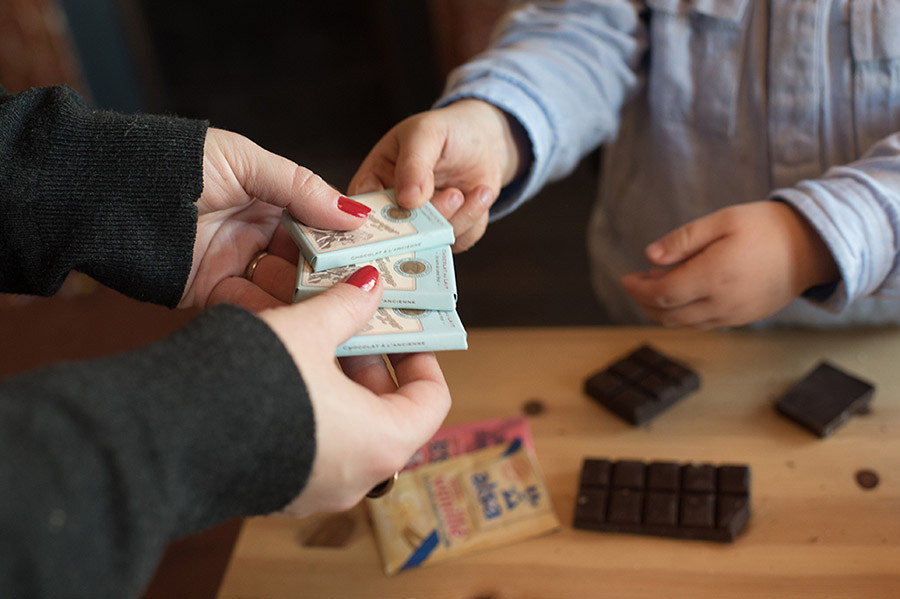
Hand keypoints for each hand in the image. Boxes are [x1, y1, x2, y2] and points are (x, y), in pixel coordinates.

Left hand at [178, 127, 371, 308]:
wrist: (108, 191)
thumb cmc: (176, 162)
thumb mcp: (247, 161)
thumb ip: (302, 188)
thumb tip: (358, 214)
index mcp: (269, 199)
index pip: (320, 225)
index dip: (347, 240)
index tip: (379, 255)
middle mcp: (256, 234)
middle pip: (307, 262)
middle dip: (335, 276)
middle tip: (368, 292)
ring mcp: (236, 265)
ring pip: (285, 290)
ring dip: (309, 300)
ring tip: (340, 310)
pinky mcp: (213, 294)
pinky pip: (251, 310)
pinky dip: (274, 316)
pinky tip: (298, 320)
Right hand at [207, 258, 451, 515]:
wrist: (167, 438)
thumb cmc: (253, 383)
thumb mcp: (306, 331)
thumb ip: (346, 306)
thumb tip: (369, 284)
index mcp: (382, 443)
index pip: (431, 402)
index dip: (422, 358)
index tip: (406, 330)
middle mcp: (357, 477)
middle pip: (389, 415)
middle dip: (373, 364)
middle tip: (357, 326)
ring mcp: (316, 490)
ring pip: (349, 429)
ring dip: (341, 384)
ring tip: (318, 340)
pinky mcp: (279, 490)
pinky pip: (313, 445)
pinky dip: (313, 409)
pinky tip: (285, 372)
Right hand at [348, 99, 522, 250]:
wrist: (483, 142)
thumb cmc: (446, 131)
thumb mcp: (425, 134)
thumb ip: (414, 164)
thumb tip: (408, 198)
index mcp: (374, 181)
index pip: (362, 208)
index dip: (375, 219)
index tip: (404, 210)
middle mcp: (393, 210)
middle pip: (398, 234)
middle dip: (428, 220)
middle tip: (453, 195)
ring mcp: (421, 226)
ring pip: (432, 241)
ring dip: (457, 217)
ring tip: (467, 189)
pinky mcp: (447, 235)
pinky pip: (459, 241)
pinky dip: (474, 220)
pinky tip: (480, 193)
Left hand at [620, 201, 838, 328]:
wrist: (812, 247)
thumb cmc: (767, 227)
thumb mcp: (722, 220)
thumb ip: (683, 240)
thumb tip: (650, 255)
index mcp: (714, 276)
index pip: (662, 294)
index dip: (637, 289)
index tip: (625, 278)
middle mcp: (722, 303)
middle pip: (667, 315)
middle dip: (643, 301)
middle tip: (634, 282)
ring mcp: (733, 315)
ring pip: (683, 324)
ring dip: (660, 310)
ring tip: (655, 285)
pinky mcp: (742, 319)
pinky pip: (702, 324)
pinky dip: (681, 315)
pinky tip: (680, 294)